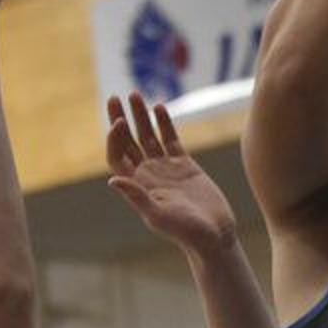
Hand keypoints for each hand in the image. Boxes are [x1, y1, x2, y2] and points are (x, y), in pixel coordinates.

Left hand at [106, 92, 236, 258]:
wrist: (214, 234)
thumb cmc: (186, 230)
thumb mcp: (158, 215)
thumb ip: (137, 197)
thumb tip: (113, 180)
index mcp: (137, 186)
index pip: (118, 156)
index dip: (114, 139)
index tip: (119, 122)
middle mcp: (148, 174)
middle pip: (128, 142)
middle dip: (120, 119)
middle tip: (114, 97)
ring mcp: (165, 168)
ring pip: (148, 136)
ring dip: (140, 116)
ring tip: (135, 94)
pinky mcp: (185, 165)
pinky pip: (170, 139)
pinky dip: (164, 123)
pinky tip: (159, 107)